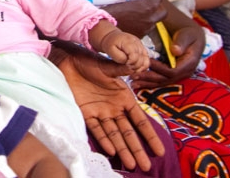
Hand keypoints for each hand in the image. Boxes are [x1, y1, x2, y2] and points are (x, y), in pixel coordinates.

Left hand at [51, 43, 164, 171]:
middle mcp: (114, 108)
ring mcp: (101, 112)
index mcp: (124, 98)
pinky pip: (96, 129)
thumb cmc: (91, 62)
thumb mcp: (109, 67)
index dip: (149, 135)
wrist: (69, 61)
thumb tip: (137, 65)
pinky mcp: (86, 113)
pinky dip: (103, 139)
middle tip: (147, 167)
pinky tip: (111, 151)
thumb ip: (122, 69)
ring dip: (122, 149)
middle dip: (137, 149)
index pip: (140, 120)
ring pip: (114, 134)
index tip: (160, 151)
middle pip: (128, 132)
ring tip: (131, 165)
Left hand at [99, 30, 149, 73]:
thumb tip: (129, 64)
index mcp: (128, 41)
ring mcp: (141, 45)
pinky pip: (147, 59)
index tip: (124, 66)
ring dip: (140, 67)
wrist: (112, 37)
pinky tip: (136, 68)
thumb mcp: (110, 50)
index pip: (134, 56)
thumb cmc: (110, 44)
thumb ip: (120, 58)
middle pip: (141, 59)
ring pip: (146, 60)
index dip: (130, 64)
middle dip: (135, 67)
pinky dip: (143, 66)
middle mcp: (136, 42)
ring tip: (132, 69)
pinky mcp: (142, 48)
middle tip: (127, 69)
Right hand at [103, 0, 166, 37]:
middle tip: (150, 4)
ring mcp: (146, 29)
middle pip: (163, 12)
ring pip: (154, 21)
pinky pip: (146, 29)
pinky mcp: (141, 36)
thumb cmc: (111, 10)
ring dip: (150, 17)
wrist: (104, 26)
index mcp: (146, 7)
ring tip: (139, 13)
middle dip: (158, 7)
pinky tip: (133, 22)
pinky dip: (142, 25)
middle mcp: (149, 19)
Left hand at [131, 22, 203, 87]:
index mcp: (188, 64)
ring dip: (147, 83)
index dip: (159, 68)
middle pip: (165, 79)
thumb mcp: (187, 35)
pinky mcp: (172, 74)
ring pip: (162, 82)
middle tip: (134, 76)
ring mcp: (178, 74)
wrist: (192, 36)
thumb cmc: (189, 34)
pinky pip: (160, 80)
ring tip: (133, 83)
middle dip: (150, 78)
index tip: (147, 62)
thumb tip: (175, 50)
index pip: (173, 71)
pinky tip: (138, 83)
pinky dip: (149, 82)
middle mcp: (183, 72)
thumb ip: (181, 42)